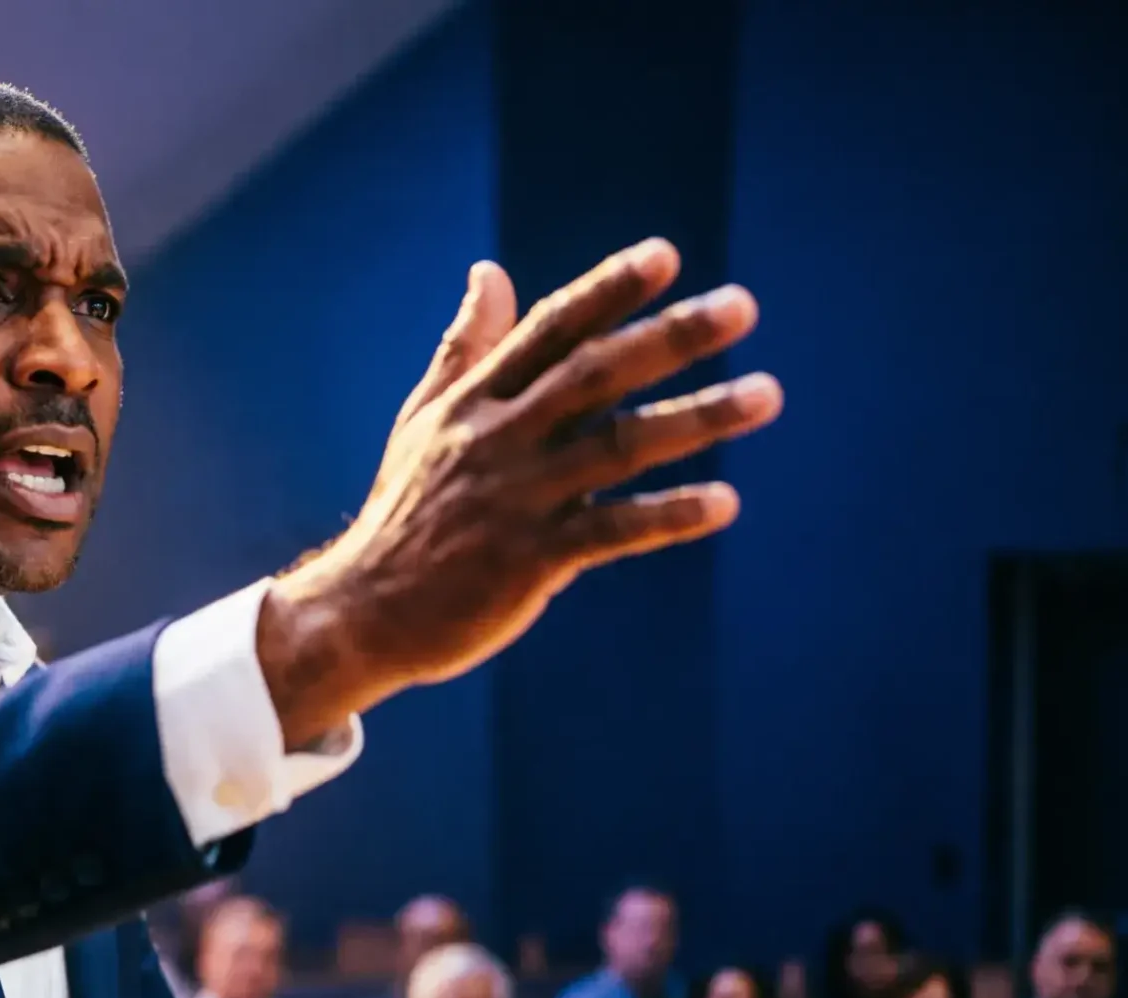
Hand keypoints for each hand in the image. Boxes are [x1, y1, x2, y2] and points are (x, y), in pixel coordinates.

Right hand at [257, 239, 780, 745]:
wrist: (362, 612)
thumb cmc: (403, 512)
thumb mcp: (424, 421)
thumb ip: (465, 348)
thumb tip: (489, 271)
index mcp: (474, 402)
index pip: (548, 331)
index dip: (607, 291)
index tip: (666, 256)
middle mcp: (497, 440)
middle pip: (593, 375)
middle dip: (670, 337)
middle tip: (743, 307)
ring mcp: (515, 499)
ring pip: (617, 447)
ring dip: (697, 420)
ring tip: (765, 395)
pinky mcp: (529, 560)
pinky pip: (611, 531)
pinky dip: (667, 516)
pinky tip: (723, 504)